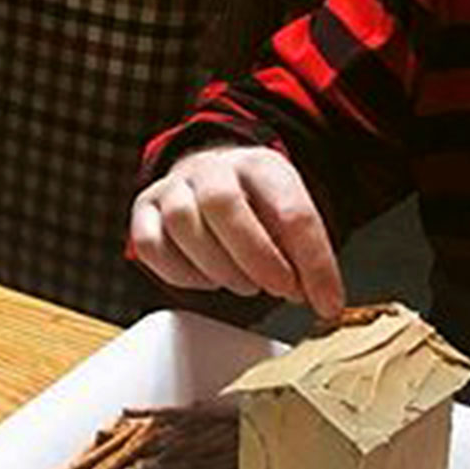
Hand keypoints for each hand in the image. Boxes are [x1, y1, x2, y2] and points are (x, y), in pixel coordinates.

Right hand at [129, 146, 343, 317]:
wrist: (214, 178)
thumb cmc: (257, 207)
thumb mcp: (291, 218)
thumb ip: (308, 257)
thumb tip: (325, 303)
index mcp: (261, 165)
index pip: (289, 209)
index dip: (311, 261)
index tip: (324, 300)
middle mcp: (212, 168)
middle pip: (223, 203)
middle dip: (257, 258)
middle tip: (280, 290)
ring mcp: (172, 187)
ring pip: (183, 223)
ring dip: (219, 268)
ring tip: (245, 284)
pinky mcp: (144, 210)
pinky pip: (150, 244)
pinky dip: (181, 274)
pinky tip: (208, 281)